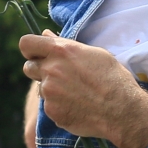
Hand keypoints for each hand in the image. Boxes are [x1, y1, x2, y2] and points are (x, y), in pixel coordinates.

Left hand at [19, 30, 147, 147]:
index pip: (26, 43)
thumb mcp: (93, 53)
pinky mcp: (51, 112)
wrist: (121, 109)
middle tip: (58, 75)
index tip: (37, 54)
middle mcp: (50, 69)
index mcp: (60, 50)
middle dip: (39, 70)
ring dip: (52, 89)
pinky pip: (49, 106)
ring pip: (41, 88)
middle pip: (28, 67)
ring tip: (76, 93)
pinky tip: (78, 106)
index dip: (31, 49)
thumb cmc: (112, 77)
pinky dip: (59, 106)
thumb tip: (46, 35)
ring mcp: (49, 92)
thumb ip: (64, 44)